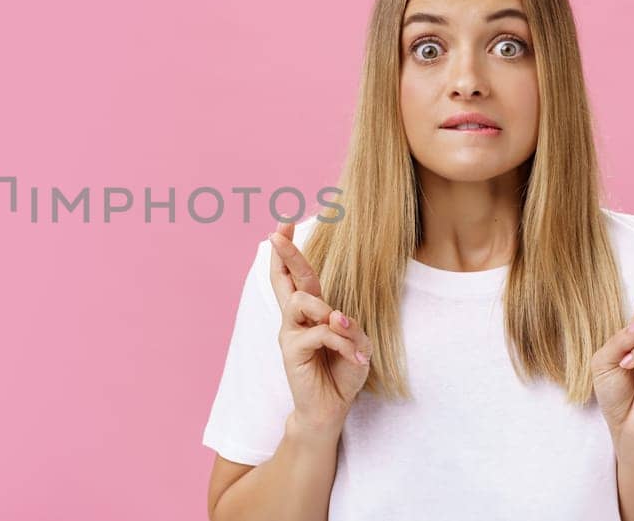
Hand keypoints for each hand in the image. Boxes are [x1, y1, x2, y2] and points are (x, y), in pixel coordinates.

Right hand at [267, 221, 372, 436]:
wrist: (330, 409)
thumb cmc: (341, 374)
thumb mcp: (357, 345)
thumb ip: (348, 326)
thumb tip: (334, 316)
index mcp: (310, 313)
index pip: (297, 276)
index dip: (290, 250)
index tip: (284, 223)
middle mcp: (295, 319)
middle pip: (286, 279)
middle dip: (284, 252)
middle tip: (277, 231)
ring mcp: (290, 334)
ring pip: (303, 302)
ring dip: (327, 311)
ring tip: (343, 328)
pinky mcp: (291, 352)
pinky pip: (320, 333)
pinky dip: (342, 342)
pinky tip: (353, 358)